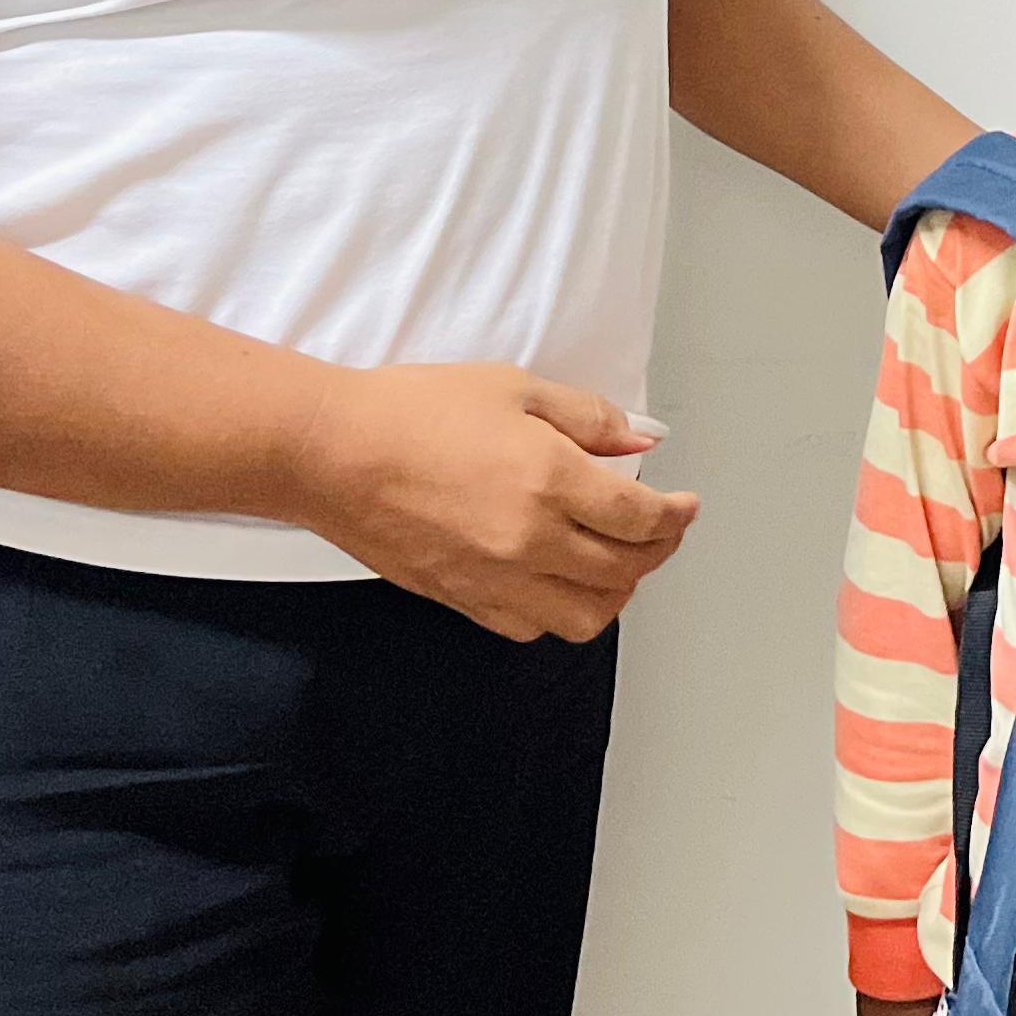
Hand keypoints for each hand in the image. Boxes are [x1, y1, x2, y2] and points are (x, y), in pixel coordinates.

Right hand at [282, 364, 697, 640]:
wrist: (332, 453)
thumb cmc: (411, 412)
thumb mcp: (514, 387)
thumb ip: (587, 418)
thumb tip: (635, 443)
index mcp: (551, 481)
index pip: (642, 518)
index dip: (675, 515)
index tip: (684, 505)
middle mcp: (530, 541)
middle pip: (625, 570)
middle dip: (657, 550)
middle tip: (662, 529)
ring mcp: (496, 579)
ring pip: (586, 616)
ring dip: (616, 592)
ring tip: (618, 562)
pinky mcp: (463, 600)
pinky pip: (532, 628)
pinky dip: (560, 612)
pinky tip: (560, 582)